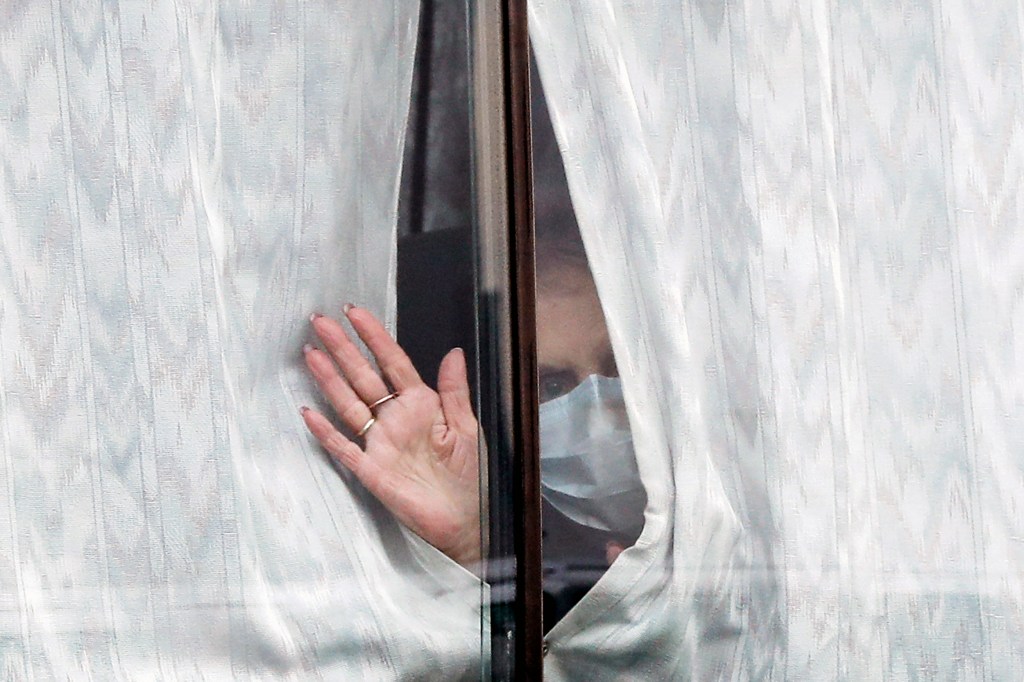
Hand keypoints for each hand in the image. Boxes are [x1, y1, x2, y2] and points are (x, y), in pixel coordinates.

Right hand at [299, 305, 480, 567]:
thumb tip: (453, 351)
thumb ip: (455, 391)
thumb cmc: (472, 476)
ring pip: (348, 404)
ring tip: (309, 353)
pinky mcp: (372, 472)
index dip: (374, 336)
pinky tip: (309, 412)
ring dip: (329, 379)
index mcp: (421, 405)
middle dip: (342, 348)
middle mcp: (396, 419)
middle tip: (318, 320)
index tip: (355, 312)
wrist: (469, 521)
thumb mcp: (468, 427)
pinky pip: (344, 448)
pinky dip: (326, 432)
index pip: (392, 362)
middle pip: (363, 376)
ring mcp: (380, 444)